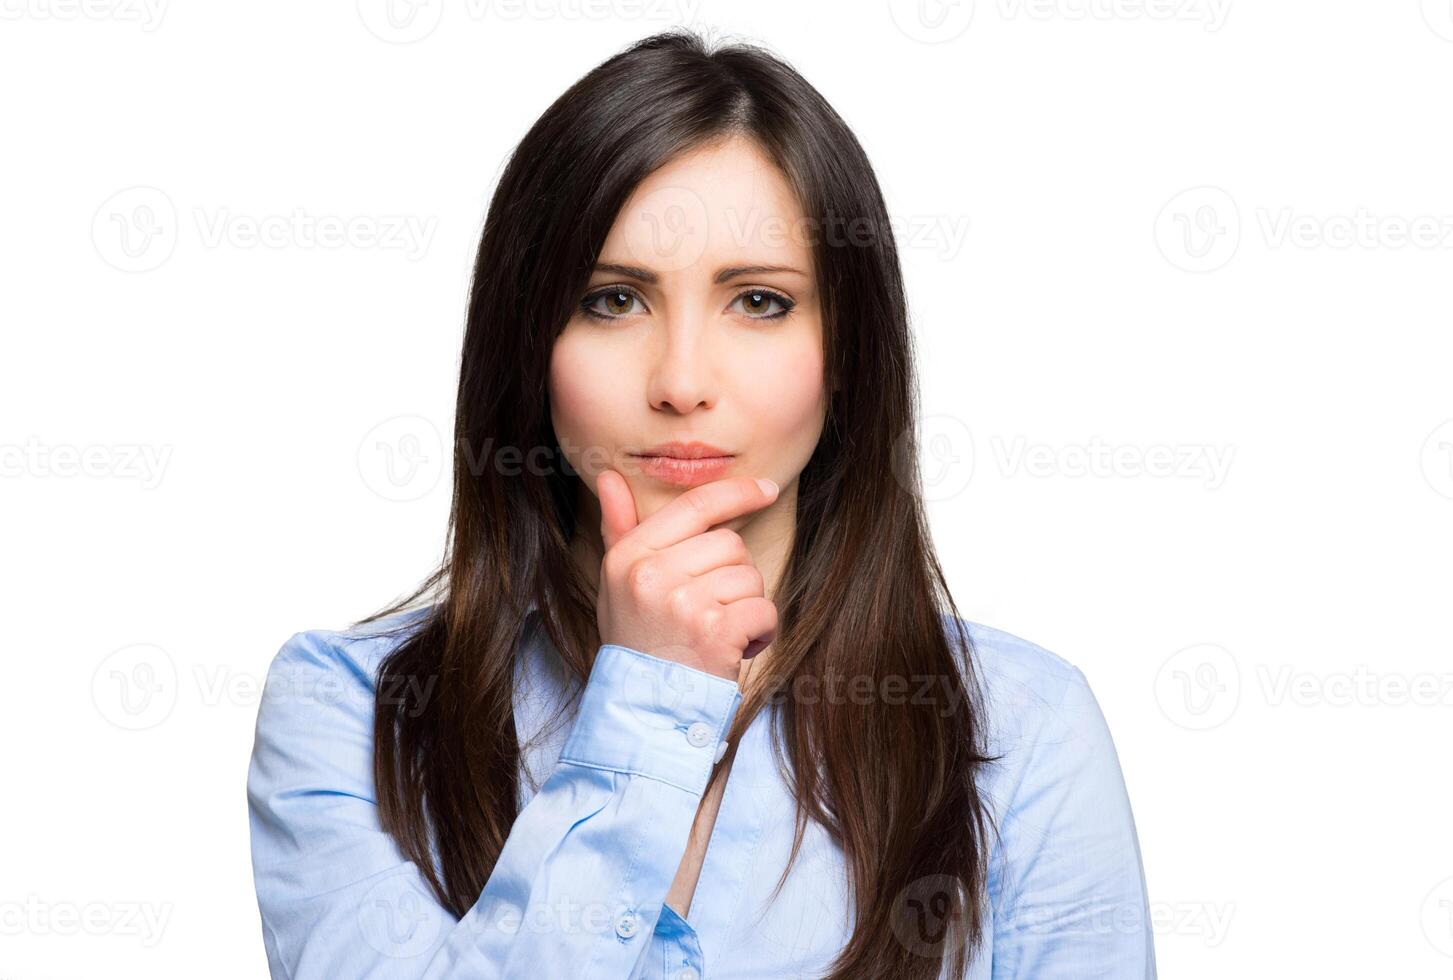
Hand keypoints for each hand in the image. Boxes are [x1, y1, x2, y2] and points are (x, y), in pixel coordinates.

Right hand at [595, 470, 779, 681]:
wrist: (644, 711)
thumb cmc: (637, 642)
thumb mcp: (617, 584)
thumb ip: (619, 529)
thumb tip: (610, 477)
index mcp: (630, 555)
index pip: (696, 505)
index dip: (736, 492)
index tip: (765, 489)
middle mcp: (652, 574)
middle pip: (730, 544)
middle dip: (733, 577)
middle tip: (709, 611)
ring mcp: (683, 602)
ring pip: (750, 577)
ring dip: (746, 607)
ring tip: (716, 633)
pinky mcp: (714, 631)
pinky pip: (763, 610)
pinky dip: (760, 633)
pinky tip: (734, 649)